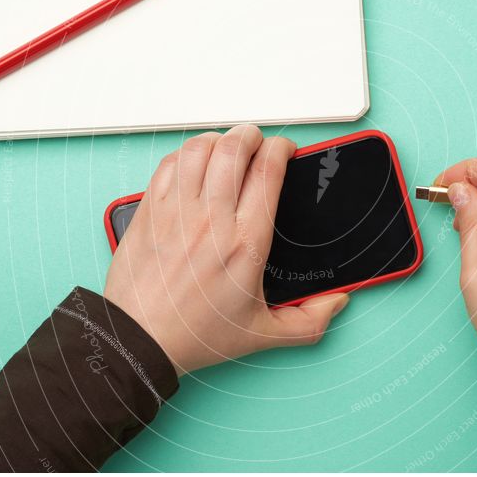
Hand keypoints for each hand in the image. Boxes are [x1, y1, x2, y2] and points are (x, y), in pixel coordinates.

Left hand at [104, 125, 349, 375]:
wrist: (140, 341)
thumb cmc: (193, 335)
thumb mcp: (261, 335)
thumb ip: (307, 321)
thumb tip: (336, 301)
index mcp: (245, 243)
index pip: (268, 172)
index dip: (281, 149)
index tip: (285, 151)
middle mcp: (211, 220)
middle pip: (235, 148)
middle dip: (252, 136)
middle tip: (258, 143)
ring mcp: (177, 211)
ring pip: (200, 148)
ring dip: (220, 140)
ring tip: (228, 148)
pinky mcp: (150, 211)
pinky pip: (170, 163)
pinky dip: (187, 153)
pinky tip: (195, 163)